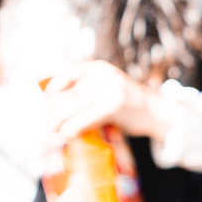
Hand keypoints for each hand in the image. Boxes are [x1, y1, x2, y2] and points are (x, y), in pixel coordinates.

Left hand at [42, 61, 170, 145]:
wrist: (157, 113)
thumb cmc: (126, 104)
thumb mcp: (107, 87)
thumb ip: (86, 91)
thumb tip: (54, 105)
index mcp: (98, 68)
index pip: (67, 73)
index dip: (53, 88)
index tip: (46, 103)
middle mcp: (103, 75)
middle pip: (69, 93)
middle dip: (52, 111)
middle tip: (43, 124)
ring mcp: (111, 89)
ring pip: (74, 105)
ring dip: (59, 121)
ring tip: (51, 131)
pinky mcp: (116, 105)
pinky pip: (88, 117)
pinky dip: (75, 126)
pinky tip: (68, 134)